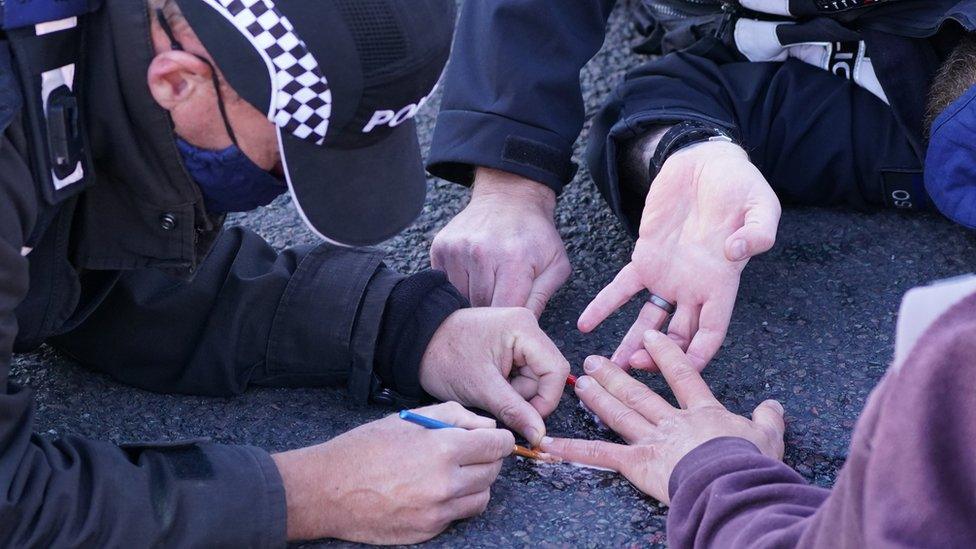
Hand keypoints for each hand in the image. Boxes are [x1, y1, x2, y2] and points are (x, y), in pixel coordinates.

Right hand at [272, 402, 514, 543]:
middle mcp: (445, 483)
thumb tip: (485, 426)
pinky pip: (459, 515)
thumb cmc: (364, 448)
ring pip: (482, 497)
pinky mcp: (429, 531)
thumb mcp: (408, 419)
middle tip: (469, 451)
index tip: (495, 438)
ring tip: (451, 472)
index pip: (497, 445)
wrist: (327, 490)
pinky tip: (433, 490)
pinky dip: (455, 503)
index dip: (499, 439)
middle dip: (487, 459)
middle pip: (493, 471)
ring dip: (475, 483)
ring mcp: (438, 511)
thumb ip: (454, 416)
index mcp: (442, 448)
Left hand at [420, 307, 569, 445]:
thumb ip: (514, 411)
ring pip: (535, 378)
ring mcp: (519, 336)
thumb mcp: (481, 388)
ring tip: (488, 389)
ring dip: (515, 393)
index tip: (527, 419)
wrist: (417, 344)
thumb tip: (539, 434)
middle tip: (497, 399)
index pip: (555, 370)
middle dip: (525, 396)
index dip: (546, 400)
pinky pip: (522, 374)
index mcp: (524, 328)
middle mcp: (527, 327)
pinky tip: (489, 383)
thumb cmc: (444, 357)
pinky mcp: (510, 346)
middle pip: (546, 375)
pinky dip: (508, 387)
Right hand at [431, 168, 571, 316]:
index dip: (508, 322)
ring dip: (472, 301)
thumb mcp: (556, 265)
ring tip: (487, 288)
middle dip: (491, 313)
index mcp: (513, 260)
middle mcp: (481, 253)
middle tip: (500, 305)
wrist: (510, 197)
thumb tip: (528, 330)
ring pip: (459, 298)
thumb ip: (541, 299)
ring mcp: (457, 249)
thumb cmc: (536, 235)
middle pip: (480, 308)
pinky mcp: (441, 247)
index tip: (512, 324)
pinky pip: (445, 284)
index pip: (504, 311)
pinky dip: (458, 288)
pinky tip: (473, 277)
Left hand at [542, 331, 784, 503]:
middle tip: (596, 360)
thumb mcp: (768, 436)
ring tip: (579, 382)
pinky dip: (573, 449)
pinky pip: (600, 454)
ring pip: (620, 414)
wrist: (733, 481)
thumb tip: (774, 405)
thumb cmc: (751, 462)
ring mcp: (652, 440)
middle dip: (617, 376)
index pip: (682, 376)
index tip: (652, 337)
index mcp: (702, 412)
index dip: (667, 355)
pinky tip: (550, 442)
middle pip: (640, 393)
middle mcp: (672, 421)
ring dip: (598, 398)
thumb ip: (767, 419)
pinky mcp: (637, 462)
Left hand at [579, 141, 780, 370]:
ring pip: (648, 322)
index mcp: (723, 283)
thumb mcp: (761, 205)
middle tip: (633, 372)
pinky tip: (585, 324)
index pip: (712, 332)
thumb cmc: (740, 185)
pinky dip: (603, 306)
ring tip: (607, 366)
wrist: (706, 161)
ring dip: (630, 345)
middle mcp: (694, 288)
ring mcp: (668, 276)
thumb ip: (757, 233)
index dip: (699, 356)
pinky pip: (621, 288)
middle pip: (677, 338)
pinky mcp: (644, 257)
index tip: (681, 375)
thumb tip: (736, 251)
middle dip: (658, 360)